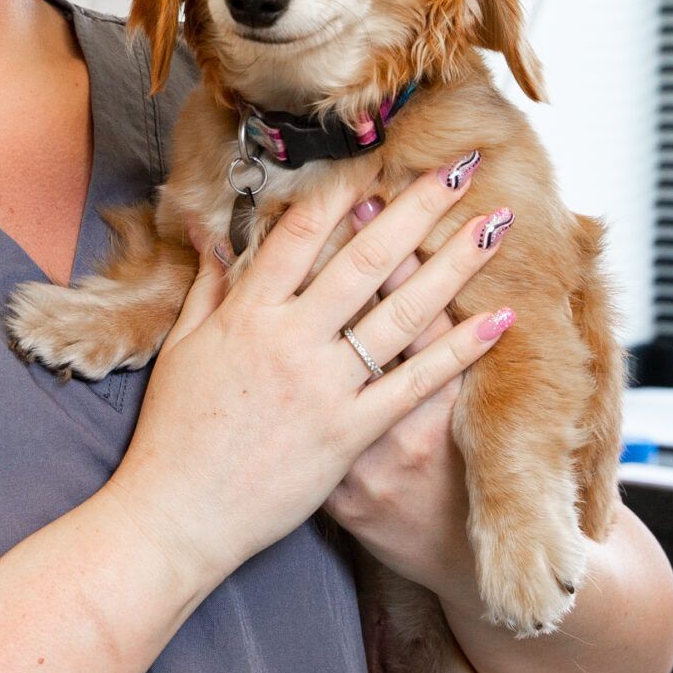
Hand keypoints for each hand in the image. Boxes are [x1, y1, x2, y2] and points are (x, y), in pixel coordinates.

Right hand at [105, 155, 516, 600]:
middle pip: (365, 258)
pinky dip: (459, 351)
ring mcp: (323, 387)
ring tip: (496, 226)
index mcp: (245, 313)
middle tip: (461, 168)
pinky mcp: (350, 434)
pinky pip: (415, 384)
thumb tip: (212, 231)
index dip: (345, 188)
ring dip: (455, 264)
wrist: (176, 516)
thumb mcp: (182, 350)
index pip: (301, 232)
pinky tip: (499, 319)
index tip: (381, 156)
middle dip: (417, 208)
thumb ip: (209, 287)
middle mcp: (289, 340)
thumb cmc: (173, 433)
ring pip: (401, 312)